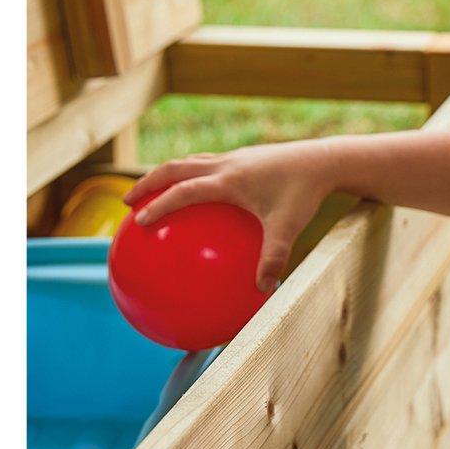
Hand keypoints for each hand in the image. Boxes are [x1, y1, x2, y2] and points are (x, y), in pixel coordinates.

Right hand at [123, 140, 339, 291]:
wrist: (323, 159)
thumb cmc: (304, 193)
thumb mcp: (289, 228)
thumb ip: (273, 258)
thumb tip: (263, 290)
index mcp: (229, 180)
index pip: (184, 190)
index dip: (159, 204)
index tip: (138, 220)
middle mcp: (225, 164)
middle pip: (174, 168)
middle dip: (147, 183)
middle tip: (127, 202)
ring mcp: (232, 158)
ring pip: (188, 162)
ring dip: (166, 174)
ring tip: (150, 192)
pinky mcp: (242, 158)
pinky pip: (207, 165)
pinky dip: (191, 176)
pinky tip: (195, 196)